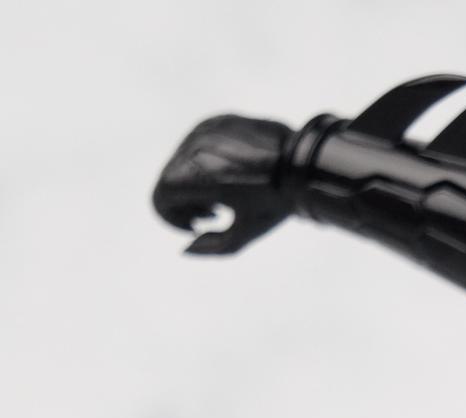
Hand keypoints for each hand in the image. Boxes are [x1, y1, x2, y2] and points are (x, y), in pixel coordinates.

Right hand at [152, 114, 295, 254]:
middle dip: (185, 201)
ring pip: (181, 160)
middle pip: (168, 180)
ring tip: (225, 193)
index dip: (173, 219)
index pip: (160, 199)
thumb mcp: (245, 233)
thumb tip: (185, 249)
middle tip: (215, 212)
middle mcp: (191, 147)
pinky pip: (197, 144)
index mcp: (193, 175)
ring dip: (195, 180)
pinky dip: (206, 162)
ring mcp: (203, 130)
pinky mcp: (216, 120)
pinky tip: (232, 172)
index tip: (198, 226)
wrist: (305, 163)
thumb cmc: (276, 201)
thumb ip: (212, 246)